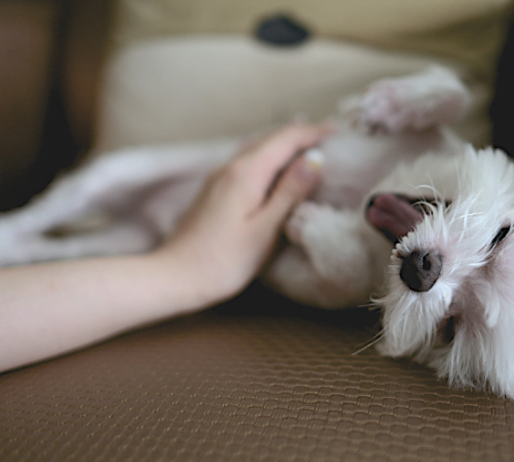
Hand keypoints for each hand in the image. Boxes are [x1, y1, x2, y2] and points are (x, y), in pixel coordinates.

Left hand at [154, 123, 329, 304]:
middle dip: (301, 134)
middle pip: (270, 138)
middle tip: (330, 136)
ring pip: (257, 147)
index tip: (339, 132)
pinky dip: (269, 156)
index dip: (314, 132)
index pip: (285, 139)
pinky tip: (277, 168)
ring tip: (309, 147)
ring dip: (284, 143)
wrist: (175, 276)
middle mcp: (230, 167)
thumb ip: (290, 192)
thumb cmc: (224, 261)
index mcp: (246, 173)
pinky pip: (247, 161)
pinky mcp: (214, 190)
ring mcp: (219, 177)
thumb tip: (315, 159)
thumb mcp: (265, 229)